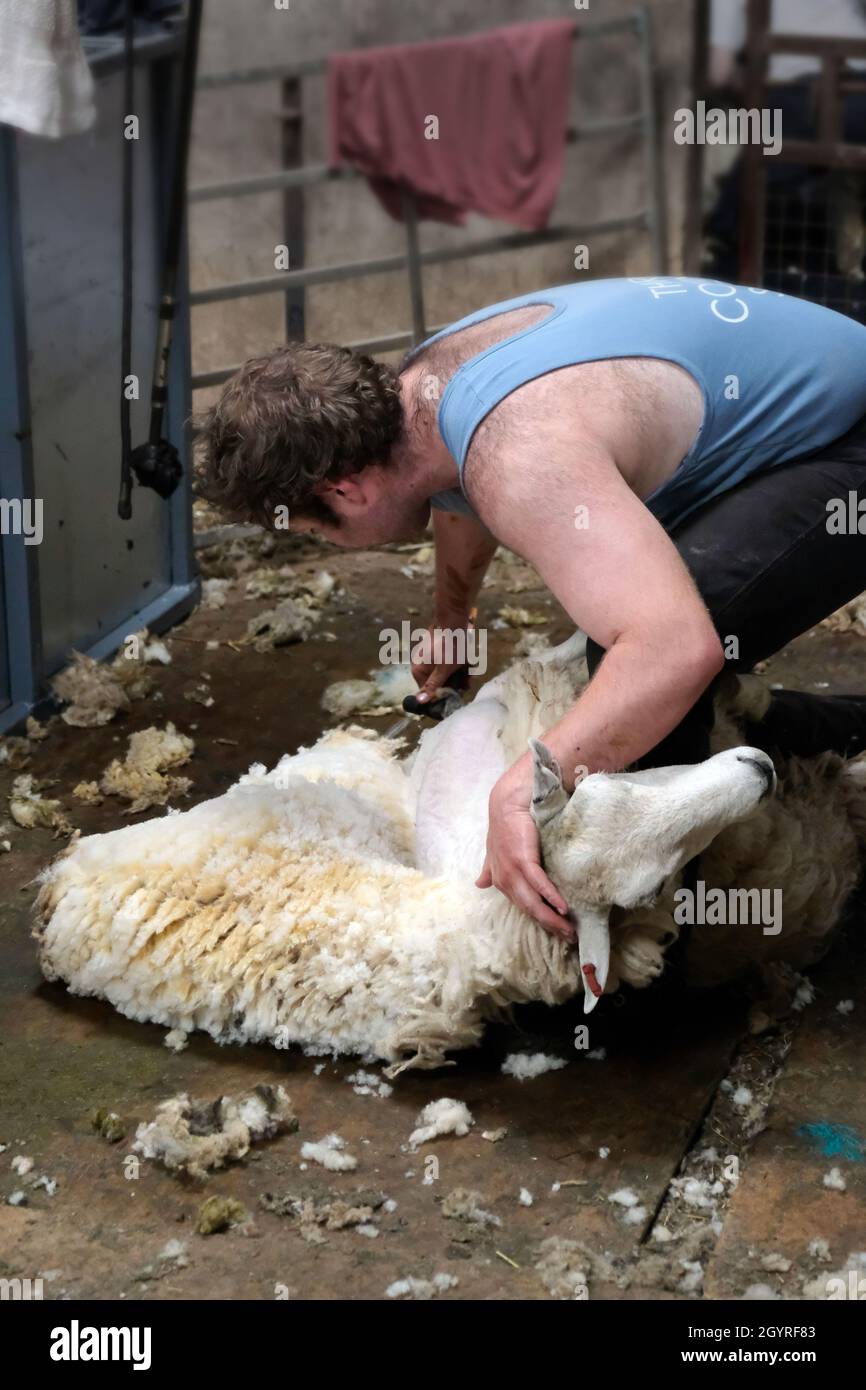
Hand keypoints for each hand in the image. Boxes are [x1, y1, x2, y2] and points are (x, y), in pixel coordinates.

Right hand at [411, 614, 468, 703]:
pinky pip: (446, 663)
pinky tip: (465, 660)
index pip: (430, 692)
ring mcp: (428, 657)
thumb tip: (419, 701)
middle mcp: (420, 665)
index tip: (458, 691)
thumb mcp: (444, 669)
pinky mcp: (436, 650)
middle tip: (467, 679)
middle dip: (454, 682)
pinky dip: (456, 664)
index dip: (445, 694)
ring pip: (444, 673)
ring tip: (468, 667)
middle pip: (438, 682)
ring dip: (458, 673)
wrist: (454, 619)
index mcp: (418, 671)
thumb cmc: (450, 645)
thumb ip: (433, 686)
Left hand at [475, 759, 573, 940]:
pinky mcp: (522, 861)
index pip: (523, 907)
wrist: (507, 804)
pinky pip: (539, 885)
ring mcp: (512, 872)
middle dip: (550, 926)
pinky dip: (551, 898)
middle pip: (530, 910)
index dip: (540, 921)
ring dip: (553, 919)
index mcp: (500, 882)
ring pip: (534, 903)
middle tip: (569, 937)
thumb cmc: (505, 827)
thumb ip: (488, 869)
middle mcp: (504, 881)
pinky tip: (564, 908)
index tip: (558, 932)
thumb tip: (479, 884)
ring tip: (570, 929)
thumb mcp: (494, 852)